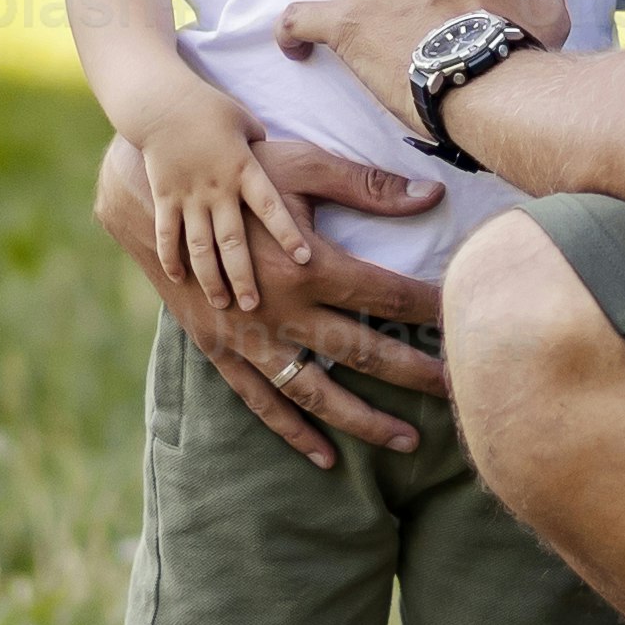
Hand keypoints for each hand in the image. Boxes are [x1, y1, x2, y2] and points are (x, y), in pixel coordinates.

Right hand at [95, 128, 449, 459]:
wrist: (155, 196)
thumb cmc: (239, 172)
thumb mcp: (302, 166)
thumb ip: (368, 186)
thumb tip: (431, 195)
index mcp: (308, 264)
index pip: (388, 295)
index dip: (433, 309)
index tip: (470, 322)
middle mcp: (282, 310)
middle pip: (364, 351)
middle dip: (416, 374)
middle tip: (460, 393)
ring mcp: (250, 338)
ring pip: (317, 391)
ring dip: (363, 419)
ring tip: (408, 440)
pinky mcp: (222, 350)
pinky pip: (262, 401)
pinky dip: (292, 431)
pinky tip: (325, 457)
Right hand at [118, 93, 305, 316]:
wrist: (160, 102)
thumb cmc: (212, 110)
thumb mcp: (249, 123)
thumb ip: (269, 153)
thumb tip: (295, 174)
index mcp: (244, 168)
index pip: (269, 206)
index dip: (287, 232)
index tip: (304, 259)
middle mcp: (217, 187)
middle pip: (232, 239)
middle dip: (243, 274)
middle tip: (255, 306)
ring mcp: (187, 195)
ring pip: (199, 244)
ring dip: (210, 277)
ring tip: (221, 304)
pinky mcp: (164, 197)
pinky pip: (168, 233)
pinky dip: (171, 258)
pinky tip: (179, 280)